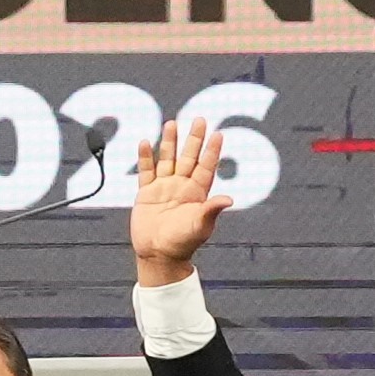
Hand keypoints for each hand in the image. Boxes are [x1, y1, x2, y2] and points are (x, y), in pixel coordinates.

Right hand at [128, 112, 228, 284]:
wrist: (158, 256)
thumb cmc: (182, 244)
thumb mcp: (200, 226)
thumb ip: (211, 210)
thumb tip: (229, 199)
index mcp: (197, 193)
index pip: (206, 166)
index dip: (212, 150)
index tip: (218, 133)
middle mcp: (181, 187)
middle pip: (188, 157)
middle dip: (194, 139)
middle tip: (199, 119)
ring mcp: (164, 188)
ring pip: (167, 159)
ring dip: (170, 142)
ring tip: (172, 123)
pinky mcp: (146, 194)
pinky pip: (146, 171)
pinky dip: (145, 157)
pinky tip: (145, 142)